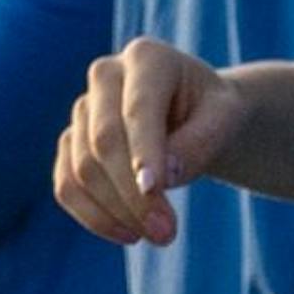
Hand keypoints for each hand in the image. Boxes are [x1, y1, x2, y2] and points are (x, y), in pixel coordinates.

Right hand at [56, 40, 243, 245]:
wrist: (198, 114)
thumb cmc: (215, 113)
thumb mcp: (226, 119)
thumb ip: (200, 142)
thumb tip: (161, 179)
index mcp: (146, 57)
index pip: (137, 110)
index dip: (143, 152)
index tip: (155, 191)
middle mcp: (105, 75)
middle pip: (104, 141)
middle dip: (132, 193)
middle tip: (167, 234)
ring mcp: (83, 109)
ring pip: (82, 168)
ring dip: (116, 211)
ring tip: (159, 235)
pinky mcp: (72, 142)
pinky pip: (66, 184)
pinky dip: (92, 215)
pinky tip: (127, 234)